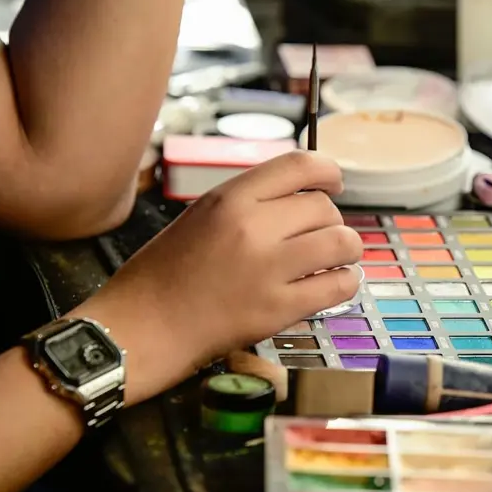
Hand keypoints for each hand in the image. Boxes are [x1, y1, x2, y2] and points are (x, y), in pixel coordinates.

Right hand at [79, 151, 362, 403]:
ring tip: (338, 259)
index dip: (327, 170)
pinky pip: (338, 286)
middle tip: (322, 236)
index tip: (334, 182)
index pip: (299, 165)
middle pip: (324, 207)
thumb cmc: (165, 273)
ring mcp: (269, 269)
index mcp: (231, 199)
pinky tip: (335, 283)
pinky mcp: (279, 309)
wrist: (144, 326)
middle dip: (331, 220)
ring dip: (347, 249)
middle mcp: (253, 228)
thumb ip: (249, 203)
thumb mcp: (201, 217)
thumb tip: (301, 198)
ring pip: (341, 242)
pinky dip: (345, 282)